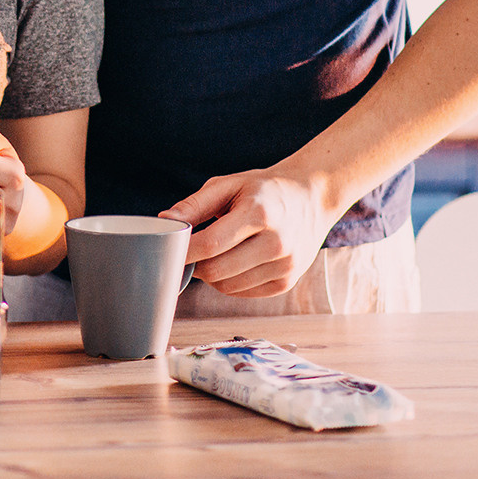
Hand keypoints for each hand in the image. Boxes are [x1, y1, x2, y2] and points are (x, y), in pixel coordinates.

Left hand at [160, 168, 338, 298]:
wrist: (311, 197)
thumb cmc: (263, 190)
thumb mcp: (229, 185)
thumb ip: (195, 205)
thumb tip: (165, 222)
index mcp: (260, 213)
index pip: (211, 243)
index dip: (184, 251)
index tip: (168, 250)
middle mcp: (277, 242)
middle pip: (217, 270)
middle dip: (195, 265)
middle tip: (191, 252)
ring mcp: (285, 265)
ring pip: (227, 287)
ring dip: (211, 275)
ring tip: (214, 253)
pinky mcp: (287, 281)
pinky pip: (243, 293)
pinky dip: (230, 282)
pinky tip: (233, 262)